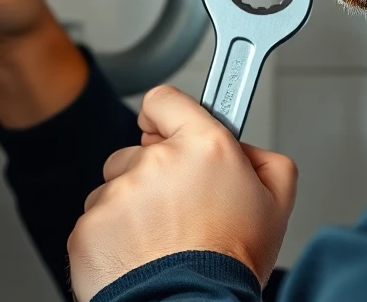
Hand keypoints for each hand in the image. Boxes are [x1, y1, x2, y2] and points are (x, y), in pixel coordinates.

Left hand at [68, 86, 297, 300]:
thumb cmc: (229, 266)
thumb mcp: (277, 205)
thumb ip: (265, 160)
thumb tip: (248, 149)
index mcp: (202, 147)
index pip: (164, 100)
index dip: (166, 117)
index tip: (167, 131)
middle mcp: (155, 162)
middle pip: (138, 151)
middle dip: (152, 175)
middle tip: (178, 213)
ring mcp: (117, 193)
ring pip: (114, 189)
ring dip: (130, 208)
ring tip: (160, 241)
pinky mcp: (89, 225)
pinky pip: (96, 221)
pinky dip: (111, 238)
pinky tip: (138, 257)